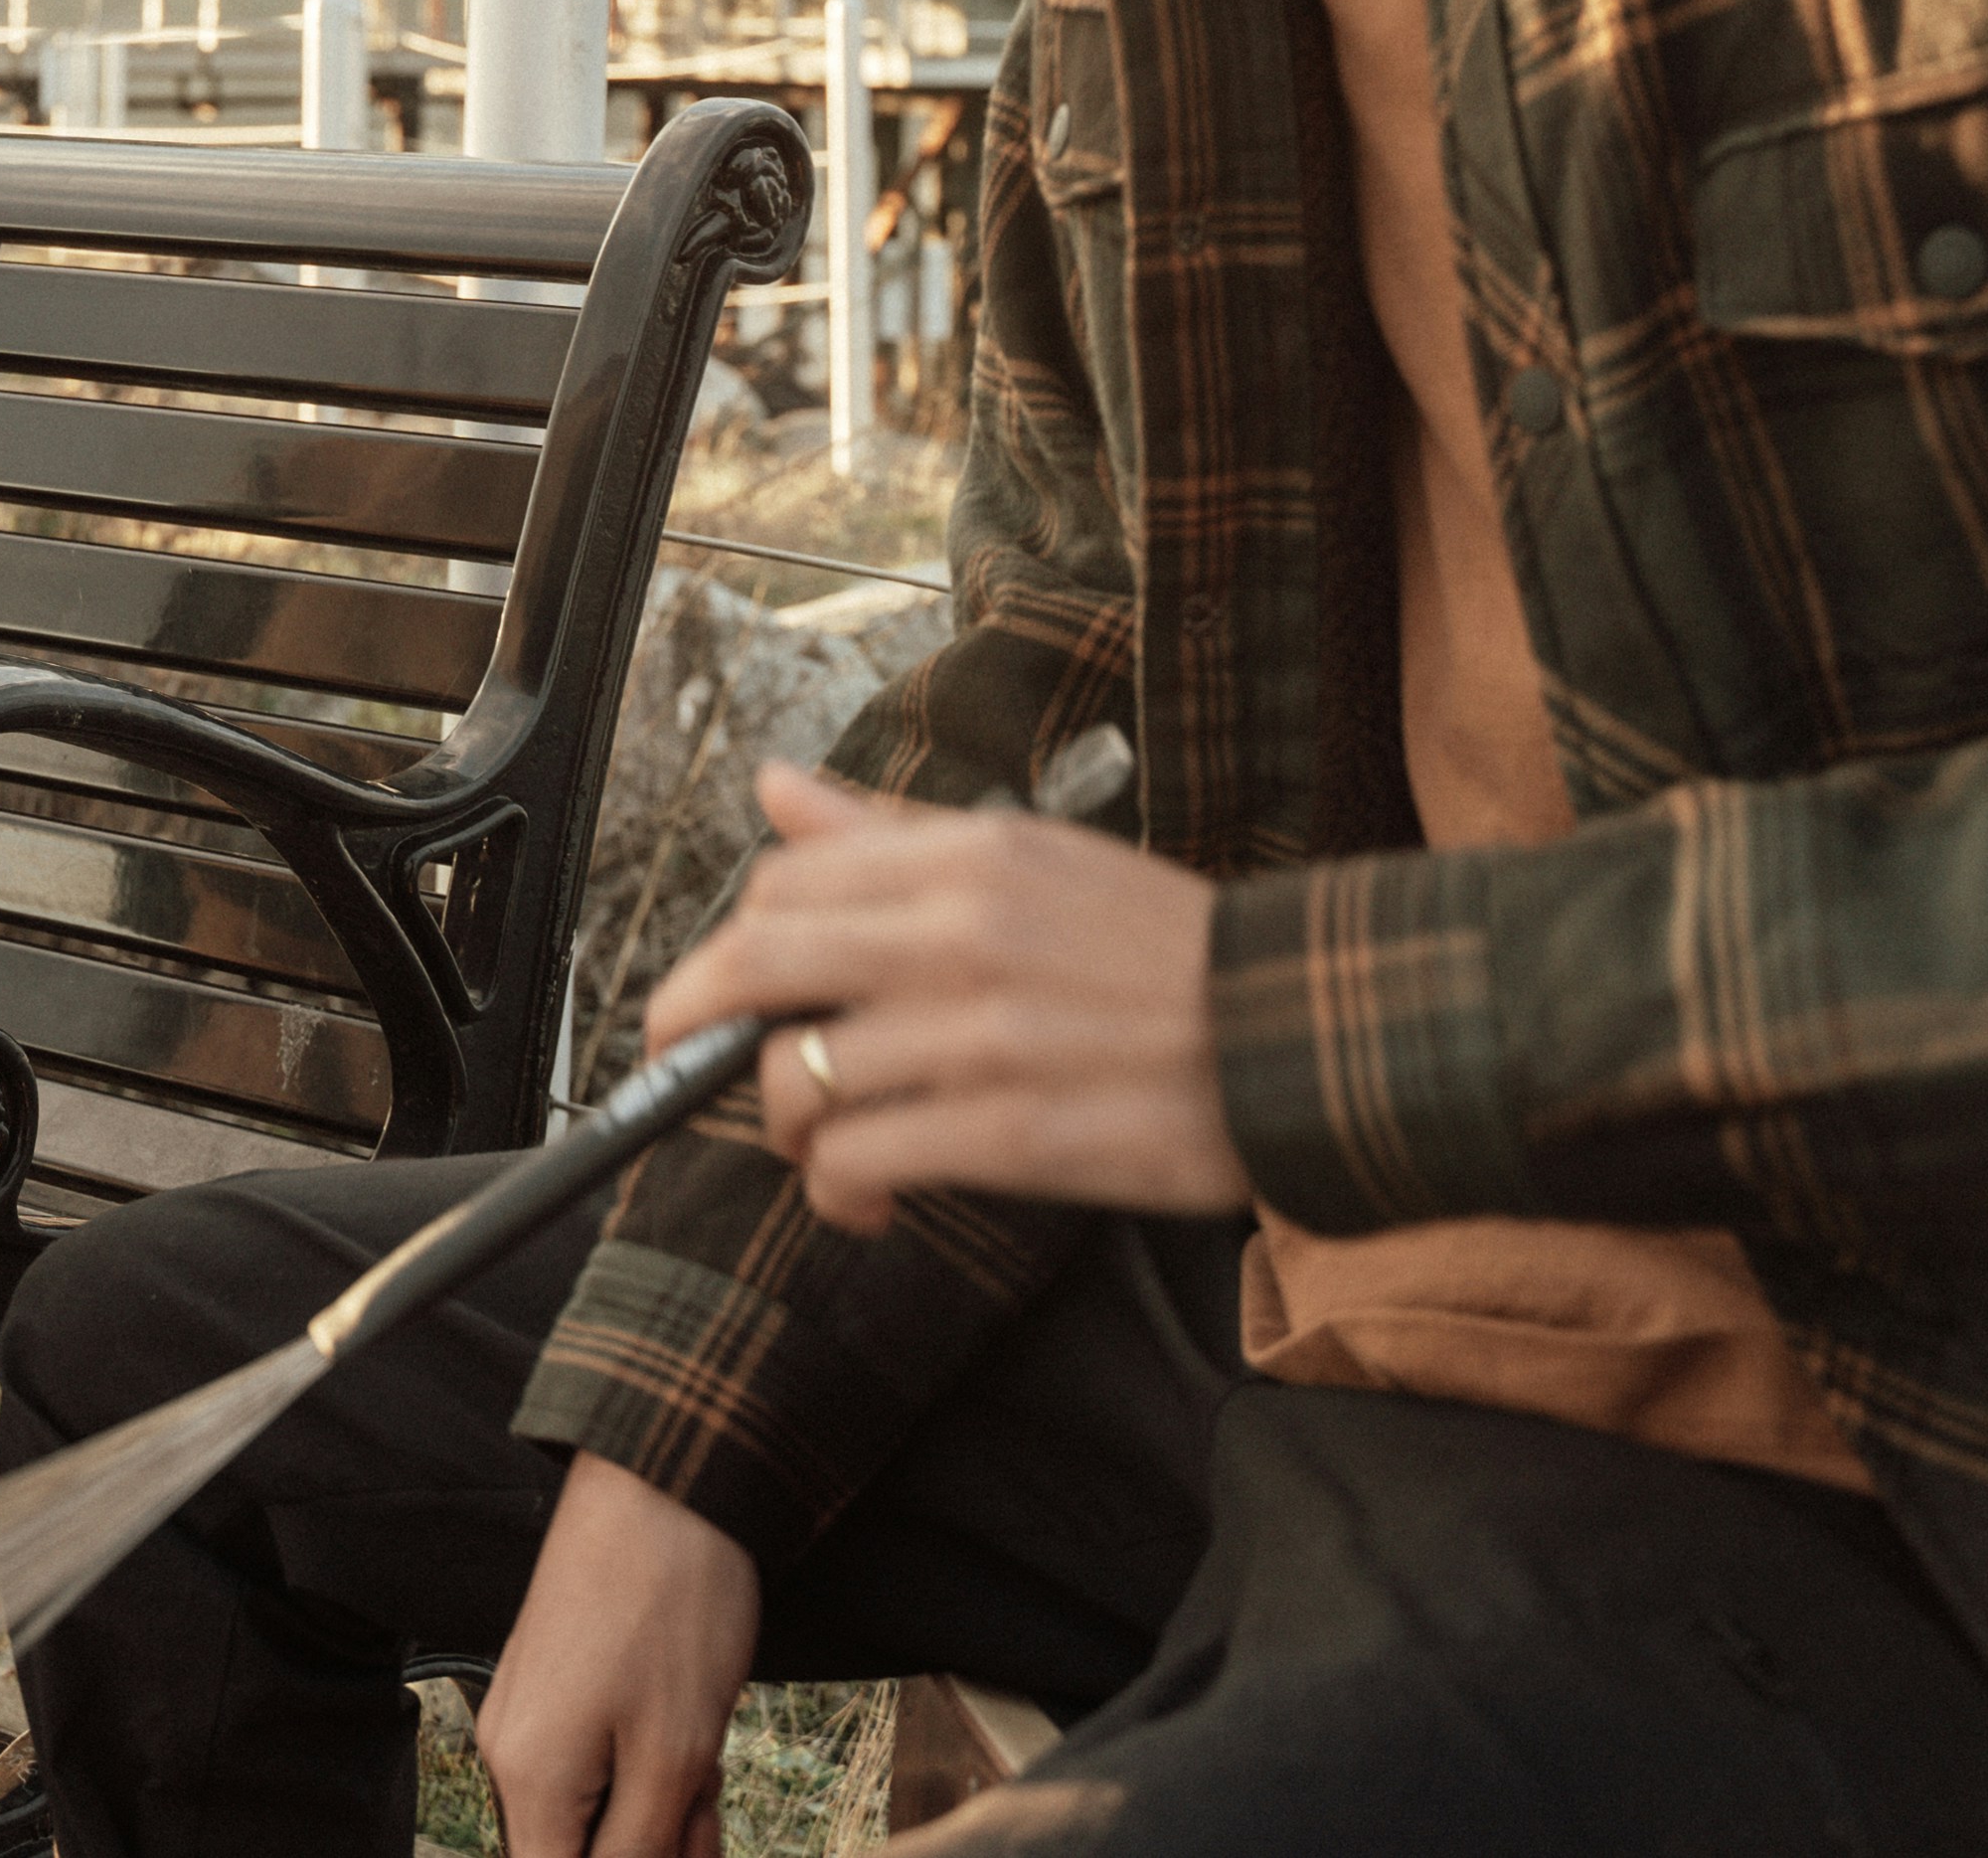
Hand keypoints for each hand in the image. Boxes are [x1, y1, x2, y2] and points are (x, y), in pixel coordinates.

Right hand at [474, 1453, 756, 1857]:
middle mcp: (511, 1752)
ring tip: (708, 1751)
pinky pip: (599, 1758)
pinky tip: (692, 1726)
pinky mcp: (555, 1683)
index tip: (679, 1844)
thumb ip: (641, 1850)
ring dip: (665, 1800)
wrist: (664, 1482)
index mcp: (529, 1779)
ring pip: (600, 1805)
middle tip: (707, 1797)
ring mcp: (530, 1712)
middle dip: (658, 1841)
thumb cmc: (673, 1605)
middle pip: (583, 1849)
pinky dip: (652, 1758)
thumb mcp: (675, 1756)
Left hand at [663, 761, 1251, 1234]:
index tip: (736, 992)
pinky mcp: (1014, 1136)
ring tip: (818, 1146)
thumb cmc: (1163, 952)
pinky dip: (838, 1191)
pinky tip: (867, 1200)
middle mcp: (961, 934)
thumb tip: (775, 788)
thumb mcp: (1033, 860)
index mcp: (965, 857)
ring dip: (780, 1130)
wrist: (1304, 1036)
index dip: (732, 946)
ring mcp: (983, 1038)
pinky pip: (861, 1163)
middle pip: (751, 966)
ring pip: (794, 1082)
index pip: (777, 885)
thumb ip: (891, 836)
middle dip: (686, 1025)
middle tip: (682, 1063)